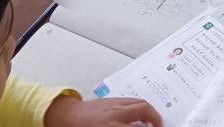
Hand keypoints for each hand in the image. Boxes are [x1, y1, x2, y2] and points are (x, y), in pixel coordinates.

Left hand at [45, 95, 161, 126]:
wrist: (64, 118)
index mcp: (111, 126)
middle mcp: (115, 113)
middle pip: (143, 110)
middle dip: (155, 118)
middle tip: (160, 125)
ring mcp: (113, 104)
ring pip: (139, 102)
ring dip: (149, 110)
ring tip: (154, 119)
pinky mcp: (110, 99)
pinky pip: (131, 99)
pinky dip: (139, 104)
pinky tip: (140, 112)